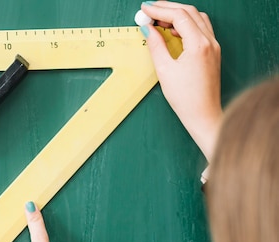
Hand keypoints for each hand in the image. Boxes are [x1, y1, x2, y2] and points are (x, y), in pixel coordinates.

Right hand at [141, 1, 222, 160]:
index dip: (159, 10)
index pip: (179, 16)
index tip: (145, 9)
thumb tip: (149, 30)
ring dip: (178, 14)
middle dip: (168, 8)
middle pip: (189, 12)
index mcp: (199, 44)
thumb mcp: (165, 70)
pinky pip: (200, 29)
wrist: (203, 114)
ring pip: (197, 18)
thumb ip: (156, 46)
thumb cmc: (186, 98)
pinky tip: (173, 30)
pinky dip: (186, 24)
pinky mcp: (212, 52)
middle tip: (149, 9)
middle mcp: (210, 41)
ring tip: (159, 19)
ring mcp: (213, 46)